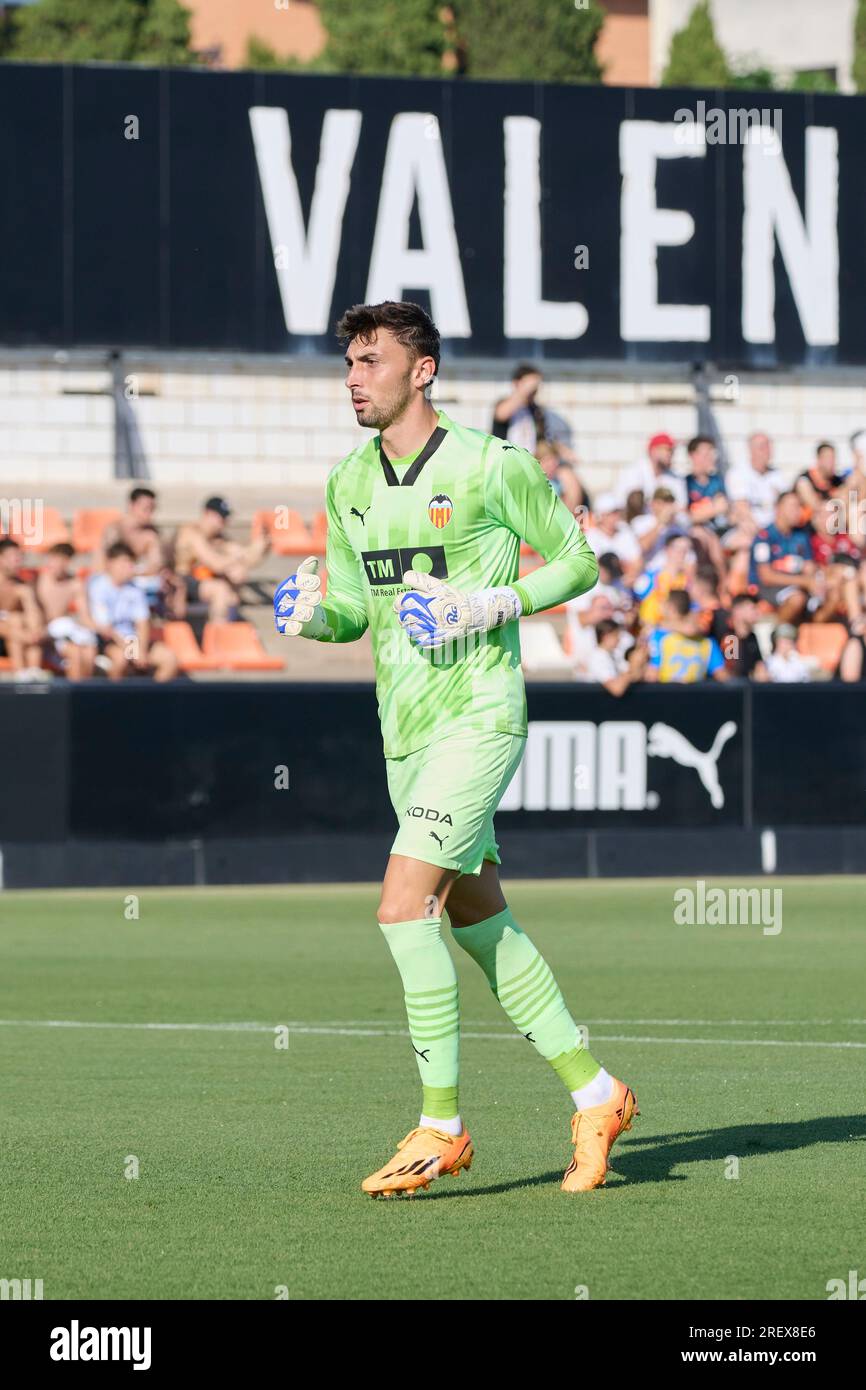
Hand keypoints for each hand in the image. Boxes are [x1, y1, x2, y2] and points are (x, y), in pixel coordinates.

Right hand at [274, 556, 330, 637]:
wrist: (312, 617)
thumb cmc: (309, 597)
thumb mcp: (310, 583)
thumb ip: (309, 572)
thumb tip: (312, 559)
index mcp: (288, 585)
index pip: (296, 581)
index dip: (306, 582)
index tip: (318, 582)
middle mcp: (282, 599)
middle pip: (292, 596)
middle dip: (305, 597)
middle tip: (318, 597)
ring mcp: (282, 614)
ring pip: (291, 612)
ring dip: (302, 611)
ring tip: (311, 611)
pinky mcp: (285, 627)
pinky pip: (286, 628)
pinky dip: (292, 627)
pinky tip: (299, 626)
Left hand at [393, 571, 520, 649]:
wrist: (471, 614)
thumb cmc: (453, 599)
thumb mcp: (438, 586)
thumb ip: (420, 580)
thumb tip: (405, 577)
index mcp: (423, 601)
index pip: (400, 602)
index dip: (400, 602)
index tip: (403, 603)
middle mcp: (424, 616)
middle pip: (402, 617)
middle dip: (404, 614)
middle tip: (413, 613)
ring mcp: (428, 630)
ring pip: (409, 629)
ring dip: (411, 625)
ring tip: (420, 621)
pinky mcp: (433, 640)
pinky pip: (418, 640)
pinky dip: (419, 635)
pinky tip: (426, 630)